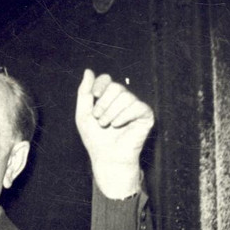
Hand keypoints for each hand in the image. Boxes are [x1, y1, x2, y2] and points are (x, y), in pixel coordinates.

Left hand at [74, 69, 154, 198]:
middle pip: (115, 87)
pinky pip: (137, 106)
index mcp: (109, 97)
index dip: (99, 86)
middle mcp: (123, 99)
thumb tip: (88, 70)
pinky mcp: (146, 115)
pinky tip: (118, 125)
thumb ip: (84, 93)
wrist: (107, 158)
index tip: (94, 97)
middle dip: (103, 104)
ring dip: (112, 112)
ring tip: (108, 125)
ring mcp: (135, 106)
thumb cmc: (96, 139)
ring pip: (125, 96)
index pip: (106, 79)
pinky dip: (124, 116)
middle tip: (100, 119)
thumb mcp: (83, 115)